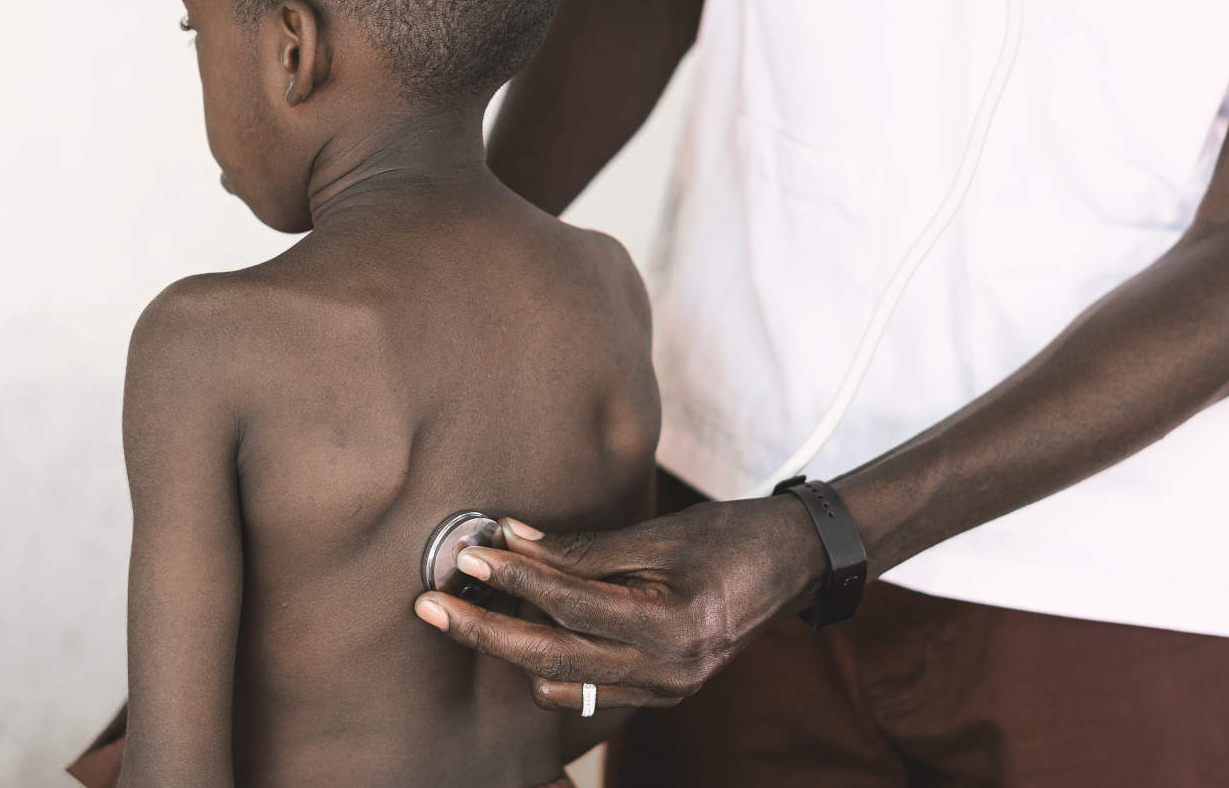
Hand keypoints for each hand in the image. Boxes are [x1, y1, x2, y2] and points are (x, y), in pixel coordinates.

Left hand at [412, 495, 826, 710]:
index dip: (512, 578)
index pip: (570, 604)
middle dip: (484, 632)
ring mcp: (666, 691)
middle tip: (430, 606)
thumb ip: (586, 547)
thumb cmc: (735, 535)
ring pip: (562, 685)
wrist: (797, 564)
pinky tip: (526, 629)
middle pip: (552, 659)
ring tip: (477, 606)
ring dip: (513, 649)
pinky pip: (588, 693)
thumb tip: (513, 538)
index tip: (468, 553)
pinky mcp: (662, 695)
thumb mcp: (663, 532)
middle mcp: (669, 671)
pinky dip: (549, 665)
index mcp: (674, 624)